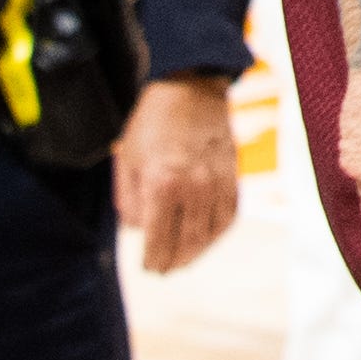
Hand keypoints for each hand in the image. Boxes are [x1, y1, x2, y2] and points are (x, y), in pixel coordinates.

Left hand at [113, 78, 240, 273]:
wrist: (191, 88)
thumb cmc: (152, 122)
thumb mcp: (127, 159)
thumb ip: (130, 200)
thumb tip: (140, 229)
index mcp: (161, 184)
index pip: (157, 238)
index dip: (152, 258)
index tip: (149, 268)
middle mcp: (193, 187)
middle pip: (185, 242)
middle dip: (173, 261)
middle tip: (164, 270)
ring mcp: (217, 183)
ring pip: (210, 233)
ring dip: (196, 252)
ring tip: (184, 260)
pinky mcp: (233, 176)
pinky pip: (228, 215)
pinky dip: (217, 232)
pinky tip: (206, 237)